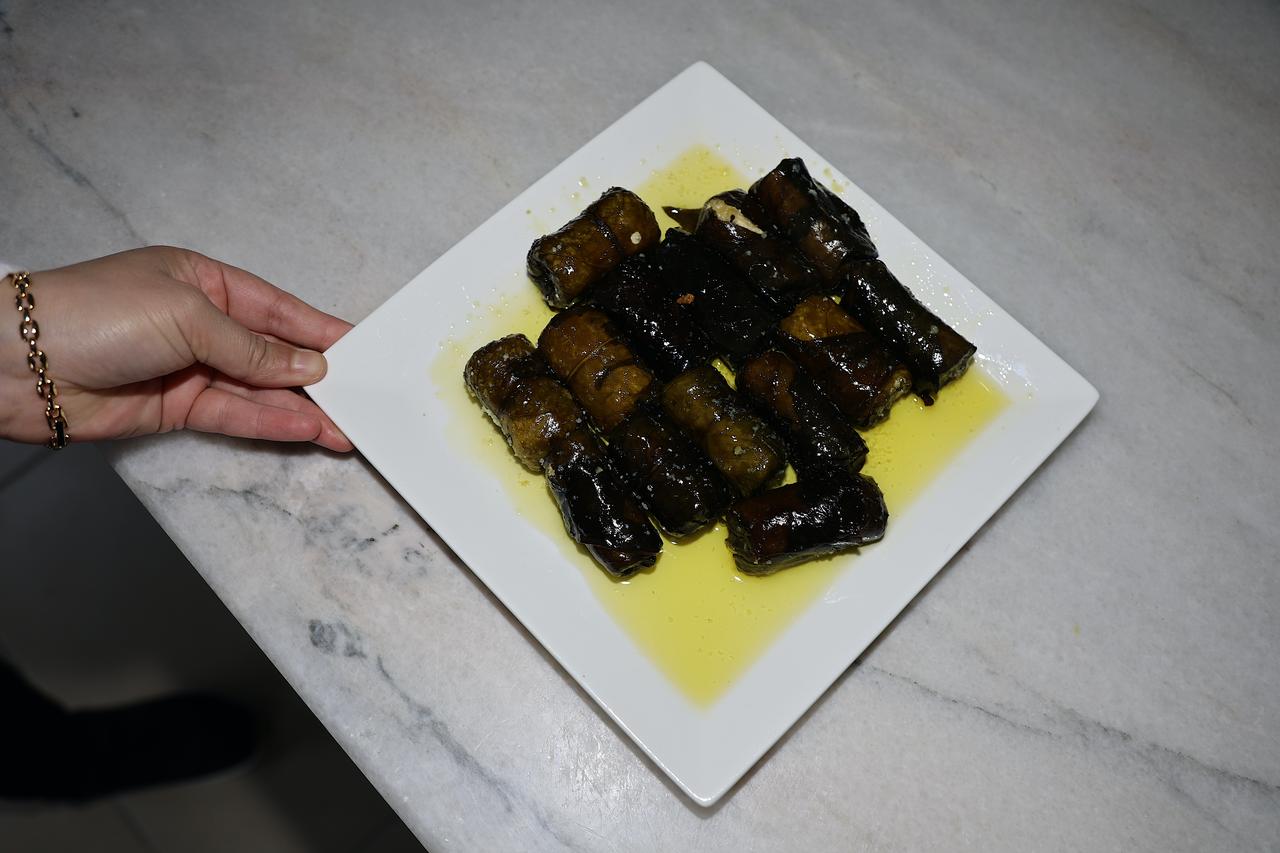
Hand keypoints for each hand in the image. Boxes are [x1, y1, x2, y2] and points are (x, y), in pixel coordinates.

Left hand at [2, 247, 353, 450]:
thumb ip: (252, 348)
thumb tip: (308, 367)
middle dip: (319, 376)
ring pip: (260, 391)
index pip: (276, 307)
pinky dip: (271, 423)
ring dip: (303, 409)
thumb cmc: (98, 313)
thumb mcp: (188, 314)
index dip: (320, 329)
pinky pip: (235, 416)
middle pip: (273, 353)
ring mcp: (189, 369)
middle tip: (367, 397)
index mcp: (203, 281)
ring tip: (348, 427)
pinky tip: (308, 429)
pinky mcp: (175, 409)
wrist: (17, 362)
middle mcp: (201, 324)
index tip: (364, 348)